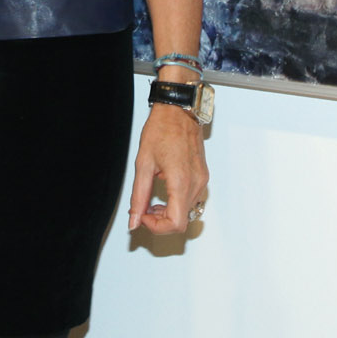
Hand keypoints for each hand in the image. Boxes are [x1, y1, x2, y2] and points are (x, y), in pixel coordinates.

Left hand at [128, 100, 208, 234]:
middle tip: (144, 210)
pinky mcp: (203, 176)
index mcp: (181, 181)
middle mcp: (196, 183)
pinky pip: (192, 200)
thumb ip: (139, 196)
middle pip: (182, 221)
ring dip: (168, 213)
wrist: (178, 110)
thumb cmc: (162, 129)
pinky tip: (164, 192)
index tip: (143, 217)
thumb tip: (134, 219)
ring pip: (188, 213)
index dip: (157, 227)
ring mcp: (202, 180)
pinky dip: (177, 203)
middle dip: (160, 221)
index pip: (176, 223)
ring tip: (152, 201)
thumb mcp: (143, 164)